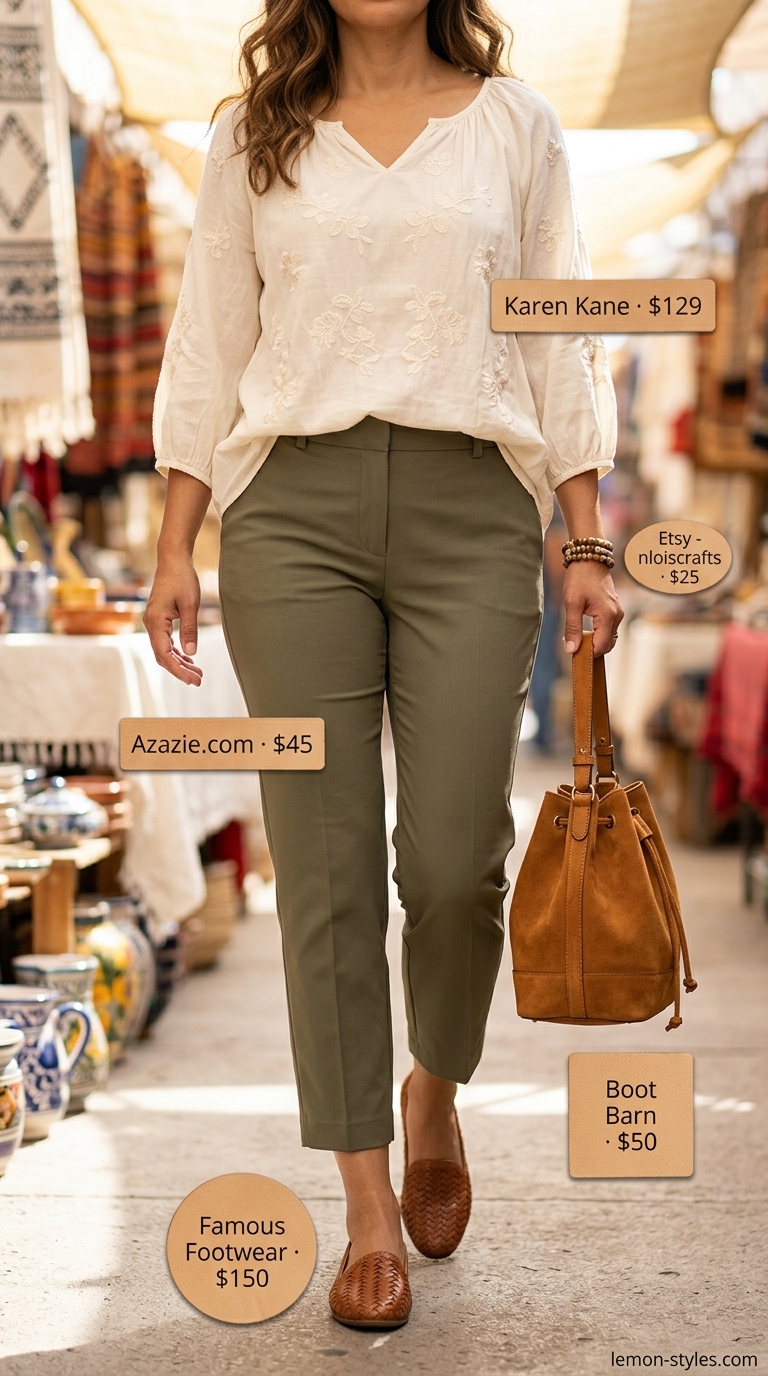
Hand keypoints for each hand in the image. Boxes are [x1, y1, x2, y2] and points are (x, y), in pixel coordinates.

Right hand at [143, 555, 202, 685]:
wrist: (173, 560)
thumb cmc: (182, 578)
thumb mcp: (191, 604)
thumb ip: (190, 629)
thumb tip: (192, 653)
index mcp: (155, 621)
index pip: (164, 655)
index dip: (178, 670)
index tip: (193, 681)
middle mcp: (150, 624)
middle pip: (162, 656)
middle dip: (180, 670)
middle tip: (199, 681)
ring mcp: (153, 622)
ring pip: (164, 650)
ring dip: (179, 662)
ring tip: (197, 673)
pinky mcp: (158, 619)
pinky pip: (165, 641)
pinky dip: (177, 652)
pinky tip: (189, 658)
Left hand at [563, 560, 622, 657]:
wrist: (589, 559)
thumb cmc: (580, 578)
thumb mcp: (572, 604)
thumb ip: (572, 628)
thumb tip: (571, 650)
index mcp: (608, 616)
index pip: (601, 646)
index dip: (587, 652)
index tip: (572, 650)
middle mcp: (617, 616)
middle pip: (607, 645)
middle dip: (591, 649)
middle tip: (572, 642)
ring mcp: (618, 613)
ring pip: (609, 638)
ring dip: (594, 641)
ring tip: (577, 635)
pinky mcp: (615, 610)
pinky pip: (609, 629)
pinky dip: (598, 634)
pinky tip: (585, 630)